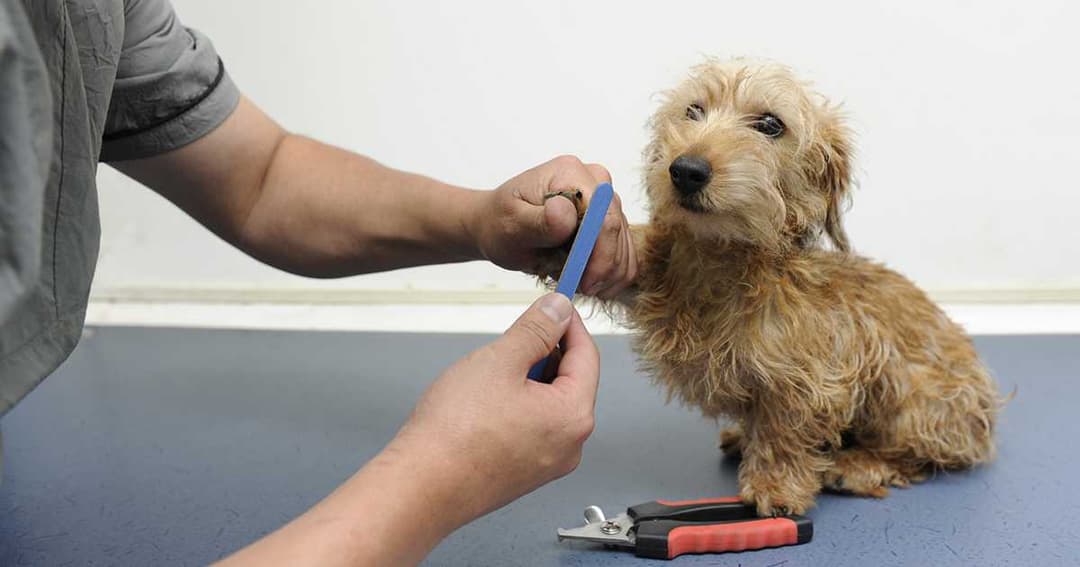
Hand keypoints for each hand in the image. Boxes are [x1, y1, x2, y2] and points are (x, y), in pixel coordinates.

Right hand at [215, 293, 599, 566]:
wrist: (410, 490)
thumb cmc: (449, 429)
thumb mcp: (495, 358)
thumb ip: (531, 328)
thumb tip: (555, 305)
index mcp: (574, 413)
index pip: (585, 349)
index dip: (563, 317)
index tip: (545, 295)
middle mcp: (567, 442)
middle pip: (566, 375)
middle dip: (537, 347)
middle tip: (502, 331)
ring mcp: (542, 462)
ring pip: (542, 398)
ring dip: (518, 373)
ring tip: (479, 366)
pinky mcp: (514, 472)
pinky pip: (522, 422)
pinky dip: (505, 401)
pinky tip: (470, 396)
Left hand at [470, 155, 637, 298]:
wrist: (498, 225)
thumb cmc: (501, 223)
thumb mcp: (511, 225)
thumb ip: (539, 221)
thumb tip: (566, 212)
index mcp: (570, 172)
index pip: (602, 216)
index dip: (600, 254)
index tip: (585, 282)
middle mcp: (595, 181)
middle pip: (618, 232)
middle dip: (603, 269)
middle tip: (580, 288)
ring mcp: (605, 202)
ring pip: (626, 248)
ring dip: (606, 275)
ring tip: (577, 284)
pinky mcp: (610, 222)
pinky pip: (625, 256)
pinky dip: (611, 277)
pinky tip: (588, 283)